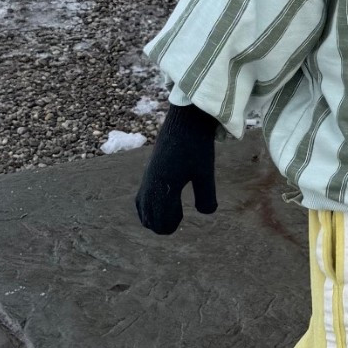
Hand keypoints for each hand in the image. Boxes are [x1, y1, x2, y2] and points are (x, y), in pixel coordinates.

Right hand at [135, 103, 218, 234]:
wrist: (184, 121)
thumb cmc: (197, 147)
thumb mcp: (205, 173)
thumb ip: (206, 197)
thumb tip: (206, 213)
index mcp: (163, 188)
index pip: (160, 221)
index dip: (171, 225)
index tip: (183, 216)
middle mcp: (150, 185)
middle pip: (149, 219)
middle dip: (163, 224)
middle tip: (179, 215)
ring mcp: (147, 179)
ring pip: (143, 210)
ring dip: (155, 216)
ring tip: (172, 211)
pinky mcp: (148, 173)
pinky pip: (141, 199)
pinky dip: (149, 207)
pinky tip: (164, 202)